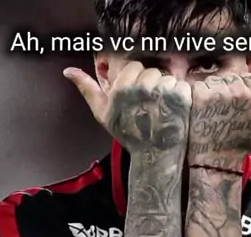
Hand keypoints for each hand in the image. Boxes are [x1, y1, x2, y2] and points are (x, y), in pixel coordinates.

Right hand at [64, 62, 191, 156]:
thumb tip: (67, 71)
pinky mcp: (180, 99)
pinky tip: (174, 111)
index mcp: (122, 88)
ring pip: (167, 78)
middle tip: (151, 106)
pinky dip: (182, 96)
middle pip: (151, 71)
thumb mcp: (102, 113)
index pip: (134, 66)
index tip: (138, 97)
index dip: (137, 80)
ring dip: (167, 91)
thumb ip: (87, 89)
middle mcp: (141, 88)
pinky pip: (182, 85)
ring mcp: (162, 93)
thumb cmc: (127, 134)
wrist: (152, 156)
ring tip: (163, 110)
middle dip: (152, 85)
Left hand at [188, 74, 250, 171]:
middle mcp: (242, 90)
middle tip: (225, 112)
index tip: (237, 108)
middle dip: (227, 88)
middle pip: (231, 74)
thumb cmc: (244, 141)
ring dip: (213, 92)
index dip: (241, 90)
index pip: (247, 75)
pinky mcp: (201, 95)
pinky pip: (200, 85)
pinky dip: (199, 96)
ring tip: (215, 113)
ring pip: (215, 79)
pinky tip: (203, 112)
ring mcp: (220, 92)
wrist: (218, 157)